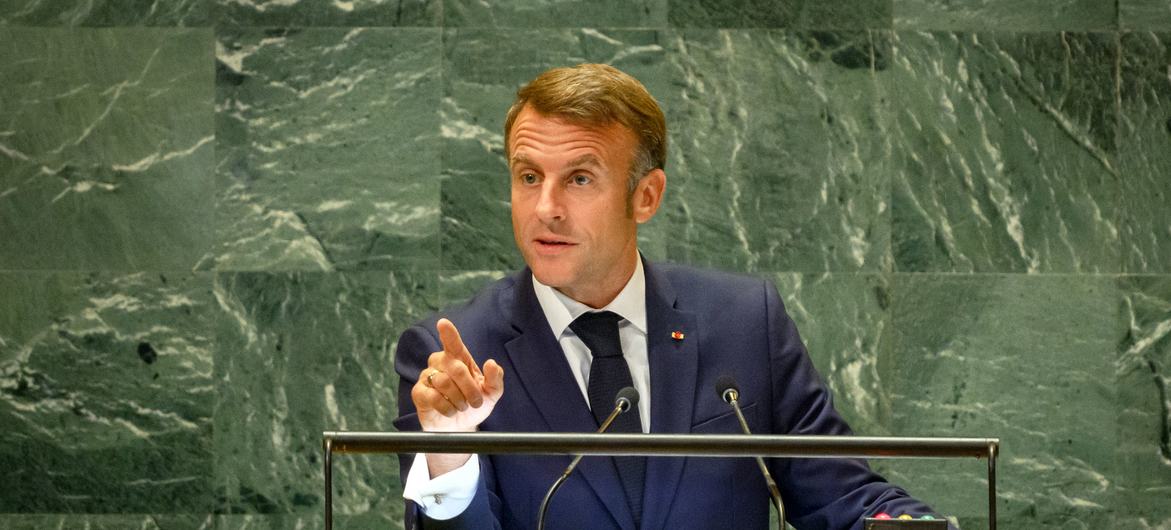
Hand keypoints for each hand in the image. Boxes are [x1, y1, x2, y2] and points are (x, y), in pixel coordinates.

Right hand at [411, 318, 504, 433]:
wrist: (460, 427)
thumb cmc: (473, 404)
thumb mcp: (491, 393)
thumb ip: (495, 379)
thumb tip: (491, 363)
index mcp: (458, 359)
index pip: (453, 344)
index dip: (448, 334)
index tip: (443, 323)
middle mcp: (440, 363)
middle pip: (456, 368)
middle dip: (470, 388)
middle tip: (475, 402)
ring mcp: (427, 377)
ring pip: (444, 383)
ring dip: (458, 400)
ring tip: (462, 407)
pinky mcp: (419, 393)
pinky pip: (432, 396)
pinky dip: (447, 407)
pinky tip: (450, 411)